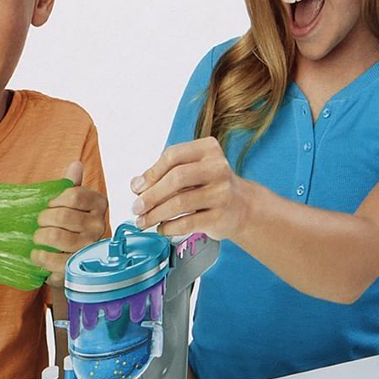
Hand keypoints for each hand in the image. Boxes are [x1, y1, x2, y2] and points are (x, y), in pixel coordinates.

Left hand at [32, 161, 107, 282]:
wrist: (69, 256)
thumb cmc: (68, 225)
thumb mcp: (69, 203)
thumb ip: (71, 185)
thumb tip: (76, 165)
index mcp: (98, 204)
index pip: (74, 195)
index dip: (56, 200)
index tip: (49, 205)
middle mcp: (99, 224)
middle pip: (63, 216)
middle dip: (44, 218)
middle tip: (40, 223)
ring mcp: (90, 246)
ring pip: (57, 236)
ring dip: (40, 236)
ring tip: (38, 237)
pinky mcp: (79, 264)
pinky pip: (54, 259)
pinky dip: (40, 256)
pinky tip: (36, 254)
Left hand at [129, 138, 251, 241]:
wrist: (242, 207)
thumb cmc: (210, 186)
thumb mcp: (191, 171)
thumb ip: (165, 173)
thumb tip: (136, 185)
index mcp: (208, 149)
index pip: (173, 155)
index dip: (151, 173)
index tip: (136, 187)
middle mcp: (218, 168)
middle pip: (176, 178)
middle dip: (151, 195)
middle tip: (136, 208)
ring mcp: (222, 192)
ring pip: (180, 202)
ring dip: (155, 214)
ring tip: (144, 221)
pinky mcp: (221, 216)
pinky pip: (188, 223)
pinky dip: (169, 227)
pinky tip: (162, 228)